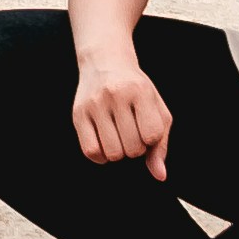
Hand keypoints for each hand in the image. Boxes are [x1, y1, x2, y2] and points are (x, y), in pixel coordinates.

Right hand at [70, 47, 174, 178]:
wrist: (105, 63)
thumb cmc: (136, 92)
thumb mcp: (156, 110)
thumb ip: (161, 144)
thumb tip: (160, 176)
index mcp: (139, 91)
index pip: (152, 135)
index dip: (152, 139)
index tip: (146, 126)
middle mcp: (115, 94)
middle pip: (132, 148)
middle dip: (136, 147)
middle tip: (131, 130)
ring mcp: (94, 104)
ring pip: (112, 153)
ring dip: (119, 152)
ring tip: (119, 135)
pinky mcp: (78, 114)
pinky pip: (91, 152)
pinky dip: (101, 156)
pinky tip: (105, 142)